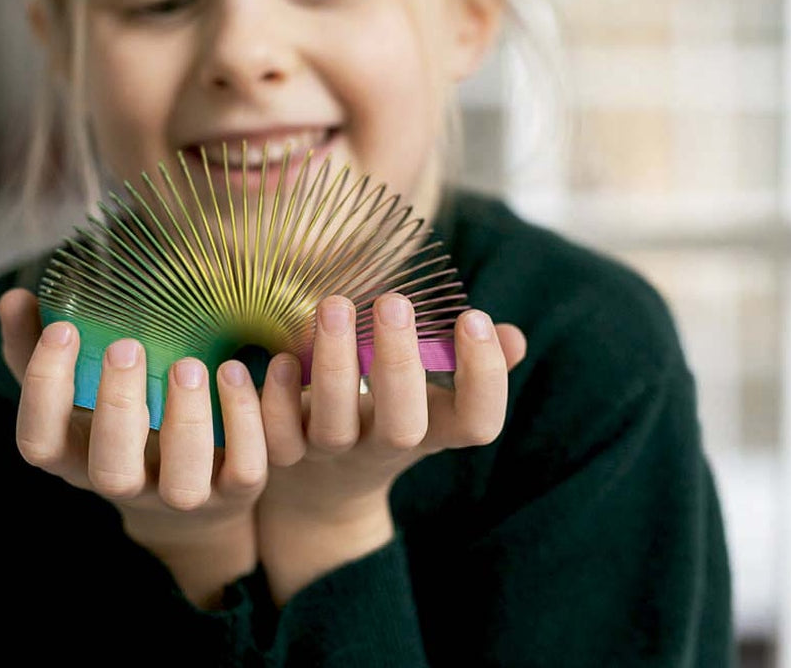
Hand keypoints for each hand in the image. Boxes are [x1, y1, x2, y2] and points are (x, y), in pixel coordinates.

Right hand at [0, 288, 267, 607]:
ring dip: (187, 422)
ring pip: (182, 481)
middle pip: (111, 469)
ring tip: (190, 363)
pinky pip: (245, 469)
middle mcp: (127, 485)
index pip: (40, 442)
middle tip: (128, 347)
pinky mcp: (235, 490)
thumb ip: (40, 346)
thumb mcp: (77, 386)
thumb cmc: (122, 416)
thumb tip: (14, 298)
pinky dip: (246, 422)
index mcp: (78, 456)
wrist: (192, 485)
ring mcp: (183, 495)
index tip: (64, 329)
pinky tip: (239, 370)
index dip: (44, 390)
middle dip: (117, 408)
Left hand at [255, 294, 524, 603]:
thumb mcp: (433, 399)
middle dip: (399, 361)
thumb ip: (468, 366)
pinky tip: (283, 358)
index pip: (476, 422)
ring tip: (334, 303)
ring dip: (333, 363)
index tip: (474, 317)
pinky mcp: (283, 457)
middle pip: (403, 425)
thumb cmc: (388, 416)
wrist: (322, 491)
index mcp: (432, 429)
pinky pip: (277, 436)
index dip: (483, 378)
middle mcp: (385, 446)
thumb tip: (513, 337)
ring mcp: (332, 455)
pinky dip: (279, 397)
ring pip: (335, 425)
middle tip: (394, 299)